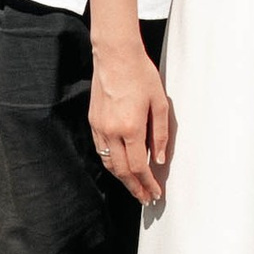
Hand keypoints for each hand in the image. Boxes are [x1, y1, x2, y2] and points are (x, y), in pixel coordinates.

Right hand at [88, 33, 174, 205]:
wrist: (115, 55)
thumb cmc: (140, 74)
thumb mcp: (160, 103)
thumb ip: (160, 134)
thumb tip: (159, 159)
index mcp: (130, 128)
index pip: (139, 167)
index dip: (147, 183)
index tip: (155, 193)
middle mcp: (111, 131)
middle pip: (121, 171)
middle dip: (134, 188)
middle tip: (145, 198)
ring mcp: (99, 126)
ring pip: (109, 163)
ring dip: (122, 178)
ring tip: (135, 186)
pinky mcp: (93, 121)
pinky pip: (101, 149)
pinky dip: (112, 162)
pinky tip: (121, 165)